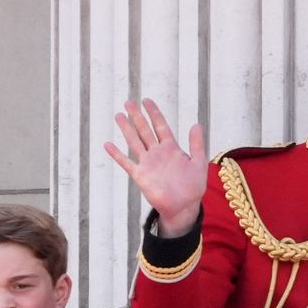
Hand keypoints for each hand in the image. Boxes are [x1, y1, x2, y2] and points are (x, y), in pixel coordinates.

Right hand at [104, 98, 206, 236]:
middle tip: (128, 102)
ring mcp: (148, 163)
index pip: (161, 126)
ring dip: (126, 129)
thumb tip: (196, 124)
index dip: (154, 113)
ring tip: (118, 115)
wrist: (183, 207)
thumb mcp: (199, 163)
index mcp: (171, 148)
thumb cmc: (193, 187)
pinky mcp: (141, 175)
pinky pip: (126, 163)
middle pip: (145, 130)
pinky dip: (117, 154)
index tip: (146, 101)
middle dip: (137, 116)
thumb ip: (197, 144)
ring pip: (134, 142)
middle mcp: (157, 153)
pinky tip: (108, 144)